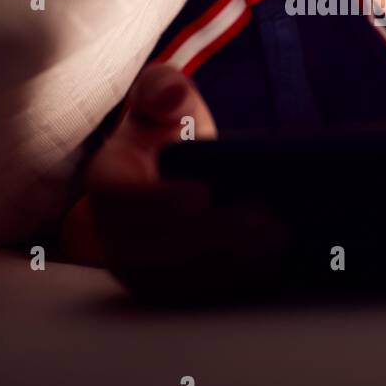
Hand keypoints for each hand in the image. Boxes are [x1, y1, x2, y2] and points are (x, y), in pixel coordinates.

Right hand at [61, 63, 289, 300]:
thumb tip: (167, 94)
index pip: (119, 200)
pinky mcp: (168, 289)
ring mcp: (139, 268)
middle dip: (209, 239)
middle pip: (150, 251)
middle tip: (263, 219)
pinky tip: (273, 262)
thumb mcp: (164, 97)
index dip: (158, 201)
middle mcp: (114, 234)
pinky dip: (233, 283)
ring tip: (278, 239)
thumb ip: (162, 89)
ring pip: (174, 281)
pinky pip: (195, 297)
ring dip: (227, 266)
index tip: (204, 193)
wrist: (172, 171)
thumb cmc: (167, 130)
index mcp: (107, 182)